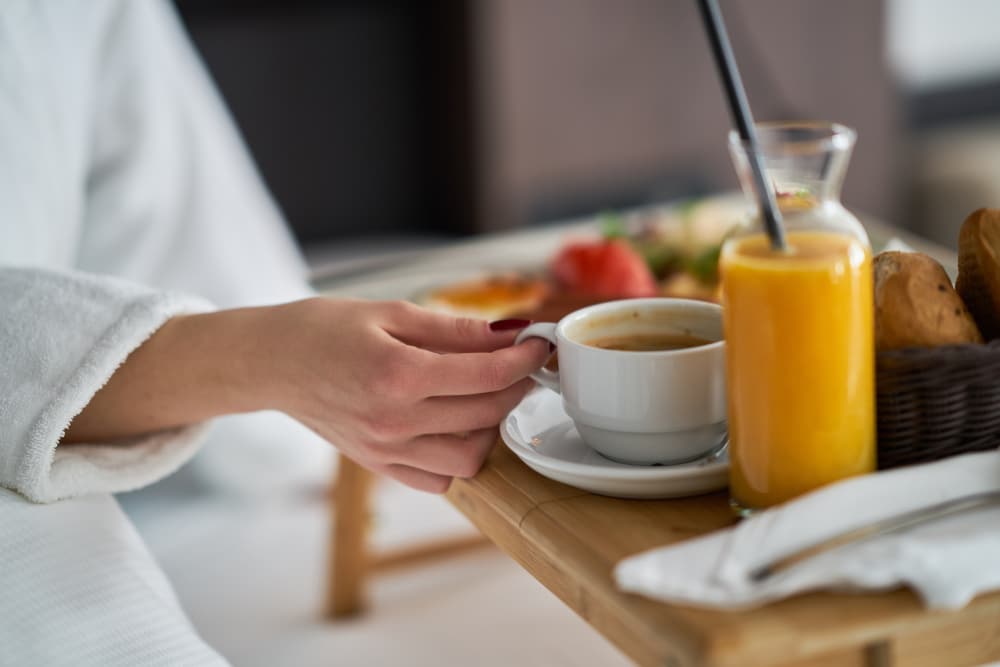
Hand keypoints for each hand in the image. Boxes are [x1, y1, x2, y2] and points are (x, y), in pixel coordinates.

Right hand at [264, 298, 549, 491]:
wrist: (271, 363)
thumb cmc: (324, 329)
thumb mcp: (390, 313)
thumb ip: (452, 328)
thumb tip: (507, 332)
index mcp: (397, 374)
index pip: (485, 374)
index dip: (522, 358)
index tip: (539, 343)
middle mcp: (393, 420)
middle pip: (485, 414)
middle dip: (515, 386)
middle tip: (520, 364)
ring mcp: (385, 450)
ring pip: (469, 458)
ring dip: (492, 427)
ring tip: (488, 396)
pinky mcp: (377, 465)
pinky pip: (438, 480)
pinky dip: (459, 458)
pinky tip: (456, 426)